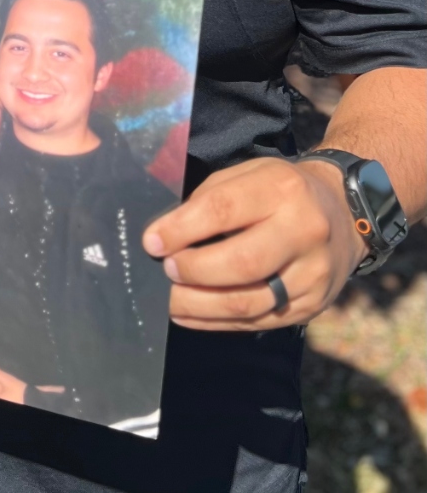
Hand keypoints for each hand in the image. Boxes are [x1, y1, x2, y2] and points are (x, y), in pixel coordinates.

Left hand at [143, 157, 366, 330]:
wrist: (344, 213)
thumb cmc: (281, 190)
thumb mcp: (249, 174)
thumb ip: (209, 199)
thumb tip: (165, 236)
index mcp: (281, 189)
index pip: (223, 210)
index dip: (181, 229)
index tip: (152, 241)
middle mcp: (303, 232)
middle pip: (241, 262)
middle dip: (193, 270)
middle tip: (165, 270)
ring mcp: (313, 274)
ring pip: (250, 302)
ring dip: (200, 305)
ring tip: (171, 299)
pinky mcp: (312, 306)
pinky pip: (259, 321)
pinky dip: (217, 322)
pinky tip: (190, 315)